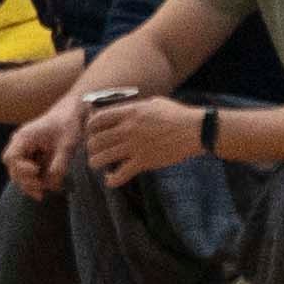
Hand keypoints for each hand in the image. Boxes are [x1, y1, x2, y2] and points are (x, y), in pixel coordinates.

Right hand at [6, 100, 79, 196]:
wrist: (71, 113)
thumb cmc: (68, 125)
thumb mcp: (67, 145)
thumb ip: (60, 165)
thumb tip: (51, 184)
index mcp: (25, 137)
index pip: (12, 158)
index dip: (22, 169)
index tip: (37, 171)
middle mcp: (20, 143)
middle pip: (13, 168)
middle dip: (25, 181)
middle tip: (42, 189)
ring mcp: (24, 149)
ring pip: (18, 172)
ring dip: (29, 184)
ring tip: (43, 192)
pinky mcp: (31, 154)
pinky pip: (26, 172)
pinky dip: (34, 181)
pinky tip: (46, 187)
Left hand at [77, 90, 205, 183]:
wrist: (193, 130)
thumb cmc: (176, 114)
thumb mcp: (152, 103)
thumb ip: (134, 109)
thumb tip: (121, 112)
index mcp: (129, 112)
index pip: (97, 120)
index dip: (90, 127)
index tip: (92, 132)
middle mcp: (127, 129)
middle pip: (95, 140)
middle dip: (91, 147)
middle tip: (95, 150)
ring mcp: (134, 147)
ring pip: (101, 158)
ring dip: (95, 162)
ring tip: (98, 164)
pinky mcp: (143, 162)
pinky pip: (119, 175)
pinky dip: (111, 180)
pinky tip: (110, 179)